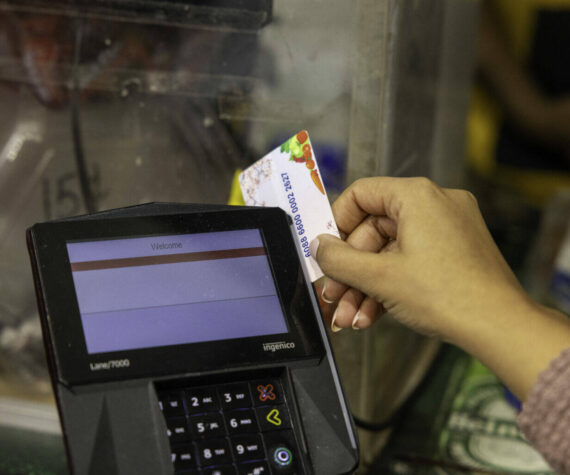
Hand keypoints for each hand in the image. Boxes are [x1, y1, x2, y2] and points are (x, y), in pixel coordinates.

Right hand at [311, 177, 523, 343]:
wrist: (499, 327)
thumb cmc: (448, 296)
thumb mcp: (380, 277)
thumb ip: (339, 260)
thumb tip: (318, 247)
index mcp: (417, 196)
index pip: (361, 194)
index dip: (336, 223)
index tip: (326, 251)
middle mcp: (434, 205)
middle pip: (372, 230)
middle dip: (350, 270)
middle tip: (333, 295)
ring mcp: (446, 230)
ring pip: (389, 252)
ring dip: (365, 286)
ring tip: (349, 317)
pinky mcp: (453, 252)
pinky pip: (409, 262)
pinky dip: (388, 287)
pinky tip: (370, 315)